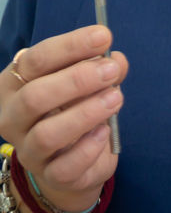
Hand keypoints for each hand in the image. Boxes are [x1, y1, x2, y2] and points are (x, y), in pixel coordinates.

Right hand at [0, 26, 127, 212]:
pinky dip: (88, 148)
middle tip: (111, 70)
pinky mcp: (48, 176)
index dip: (71, 46)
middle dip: (77, 80)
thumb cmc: (74, 105)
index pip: (35, 60)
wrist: (73, 156)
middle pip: (34, 97)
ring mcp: (28, 150)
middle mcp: (13, 118)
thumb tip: (115, 60)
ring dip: (85, 113)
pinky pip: (64, 167)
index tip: (103, 36)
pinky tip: (105, 131)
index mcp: (15, 84)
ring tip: (116, 98)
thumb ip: (102, 67)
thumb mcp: (87, 80)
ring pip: (46, 134)